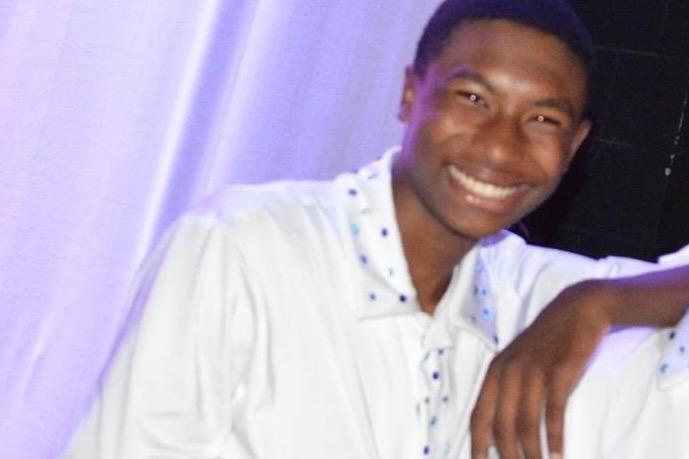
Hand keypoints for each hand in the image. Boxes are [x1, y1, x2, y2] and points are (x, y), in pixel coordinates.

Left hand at [470, 280, 616, 458]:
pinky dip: (554, 437)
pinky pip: (553, 411)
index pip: (479, 414)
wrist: (578, 308)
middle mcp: (509, 371)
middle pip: (501, 425)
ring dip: (531, 453)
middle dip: (508, 456)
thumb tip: (499, 426)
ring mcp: (533, 370)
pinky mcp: (559, 371)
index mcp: (495, 371)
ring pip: (525, 422)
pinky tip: (557, 454)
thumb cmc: (548, 341)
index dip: (477, 444)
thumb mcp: (518, 360)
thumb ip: (506, 387)